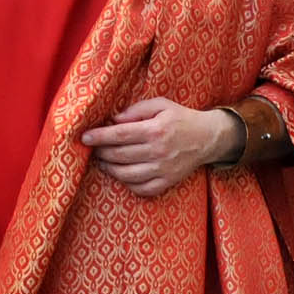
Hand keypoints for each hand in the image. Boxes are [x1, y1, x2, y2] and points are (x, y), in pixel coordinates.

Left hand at [81, 98, 229, 197]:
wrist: (208, 138)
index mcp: (156, 130)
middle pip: (119, 155)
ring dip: (109, 169)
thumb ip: (136, 110)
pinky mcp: (168, 181)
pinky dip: (127, 184)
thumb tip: (113, 120)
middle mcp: (159, 151)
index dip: (99, 137)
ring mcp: (163, 169)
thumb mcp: (161, 104)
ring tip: (104, 161)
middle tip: (93, 148)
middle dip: (101, 152)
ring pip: (126, 175)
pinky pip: (141, 189)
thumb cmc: (181, 118)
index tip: (85, 137)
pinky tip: (122, 174)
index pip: (119, 134)